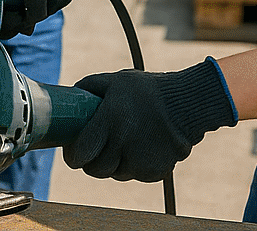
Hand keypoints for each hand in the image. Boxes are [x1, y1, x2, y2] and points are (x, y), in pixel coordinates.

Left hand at [64, 58, 237, 181]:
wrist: (188, 105)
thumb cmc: (147, 91)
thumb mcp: (115, 81)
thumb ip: (89, 88)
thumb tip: (69, 97)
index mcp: (110, 120)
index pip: (81, 154)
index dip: (73, 156)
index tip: (73, 152)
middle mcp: (124, 144)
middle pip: (95, 170)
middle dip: (91, 162)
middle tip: (95, 149)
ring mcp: (140, 161)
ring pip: (114, 174)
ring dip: (113, 164)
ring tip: (122, 143)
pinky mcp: (154, 173)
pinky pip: (133, 175)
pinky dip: (132, 166)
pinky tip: (140, 147)